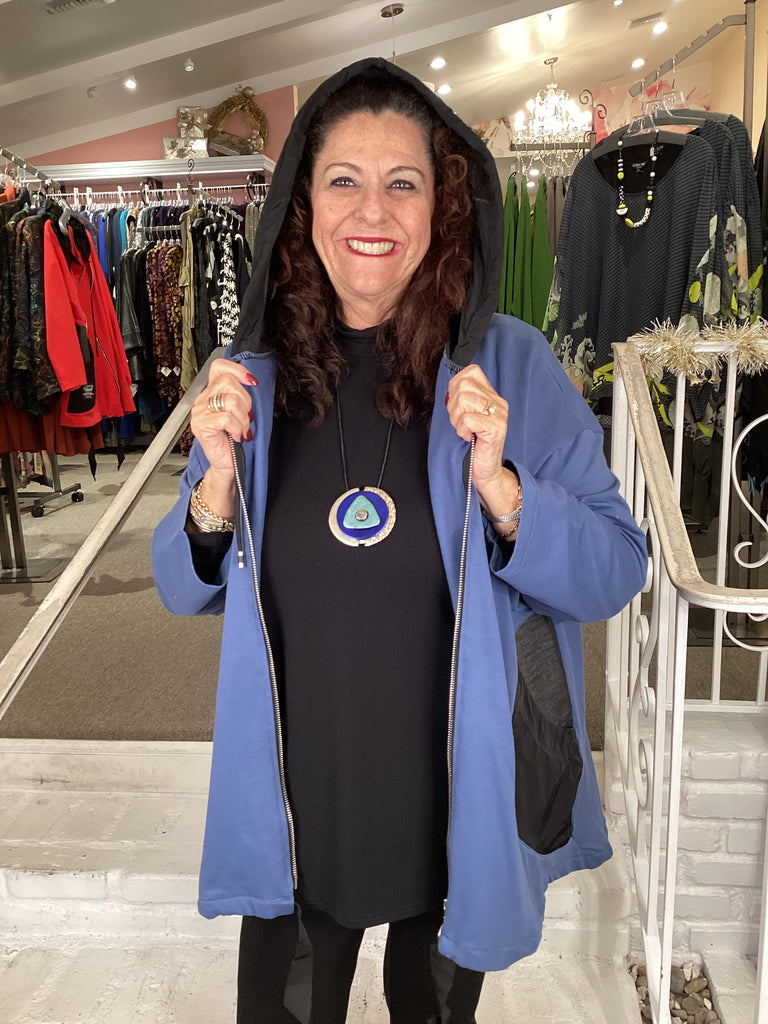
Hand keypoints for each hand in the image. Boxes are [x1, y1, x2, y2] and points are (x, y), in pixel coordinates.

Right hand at [189, 359, 257, 517]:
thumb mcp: (240, 413)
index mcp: (211, 393)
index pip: (219, 367)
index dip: (237, 369)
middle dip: (245, 400)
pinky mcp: (201, 425)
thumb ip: (240, 396)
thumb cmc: (233, 440)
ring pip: (229, 400)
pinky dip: (236, 428)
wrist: (227, 464)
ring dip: (242, 417)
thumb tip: (251, 381)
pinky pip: (226, 418)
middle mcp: (202, 400)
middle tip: (246, 417)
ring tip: (241, 429)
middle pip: (228, 382)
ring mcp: (200, 412)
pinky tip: (236, 435)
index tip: (251, 381)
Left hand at [445, 365, 519, 516]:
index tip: (456, 406)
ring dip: (457, 418)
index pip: (471, 372)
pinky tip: (468, 437)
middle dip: (453, 405)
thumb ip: (461, 399)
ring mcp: (499, 415)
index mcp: (491, 396)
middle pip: (464, 385)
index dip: (456, 385)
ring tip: (464, 430)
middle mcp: (498, 402)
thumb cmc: (471, 445)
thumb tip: (449, 388)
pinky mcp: (496, 428)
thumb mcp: (464, 417)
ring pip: (464, 400)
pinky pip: (468, 419)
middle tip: (459, 423)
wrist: (484, 471)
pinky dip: (462, 430)